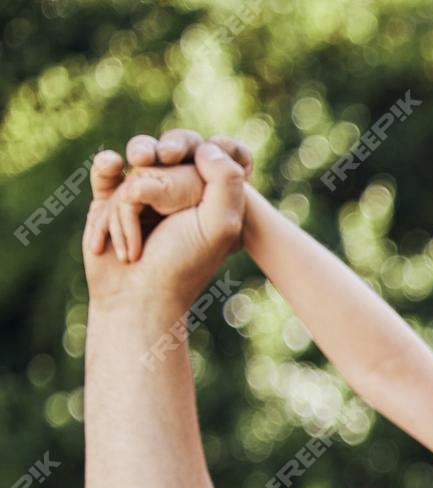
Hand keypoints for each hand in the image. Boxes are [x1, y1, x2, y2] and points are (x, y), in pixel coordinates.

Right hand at [90, 130, 254, 262]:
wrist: (136, 296)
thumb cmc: (182, 264)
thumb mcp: (219, 225)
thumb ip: (226, 181)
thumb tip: (208, 145)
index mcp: (212, 198)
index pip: (208, 153)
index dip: (198, 148)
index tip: (186, 157)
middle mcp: (179, 194)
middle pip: (167, 151)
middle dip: (158, 158)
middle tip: (149, 160)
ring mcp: (144, 196)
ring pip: (135, 166)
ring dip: (131, 195)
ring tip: (132, 223)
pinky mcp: (111, 200)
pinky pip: (106, 170)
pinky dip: (105, 170)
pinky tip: (111, 164)